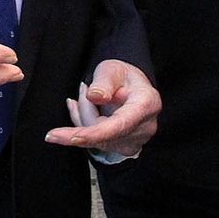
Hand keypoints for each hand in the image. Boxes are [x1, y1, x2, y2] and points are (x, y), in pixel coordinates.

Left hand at [44, 59, 159, 156]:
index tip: (72, 137)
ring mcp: (136, 141)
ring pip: (96, 140)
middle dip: (85, 110)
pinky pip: (96, 144)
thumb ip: (103, 81)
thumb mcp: (112, 69)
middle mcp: (145, 127)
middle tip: (84, 88)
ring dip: (84, 118)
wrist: (131, 86)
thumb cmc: (122, 76)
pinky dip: (85, 127)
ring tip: (89, 96)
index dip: (94, 133)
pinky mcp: (125, 148)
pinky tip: (88, 110)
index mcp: (146, 104)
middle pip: (103, 132)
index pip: (119, 125)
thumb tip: (95, 97)